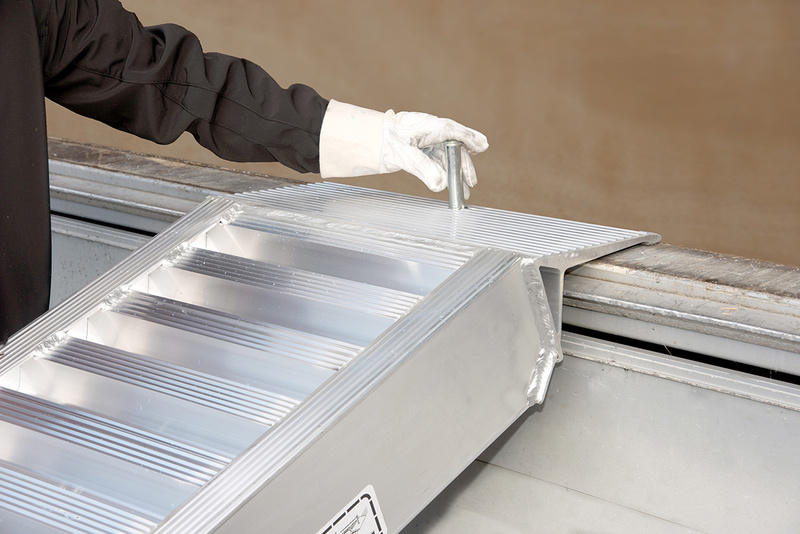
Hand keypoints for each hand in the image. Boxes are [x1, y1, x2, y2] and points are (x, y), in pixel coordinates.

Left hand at [319, 101, 487, 196]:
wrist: (366, 140)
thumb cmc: (384, 140)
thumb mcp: (404, 156)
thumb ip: (424, 169)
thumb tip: (441, 185)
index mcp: (429, 126)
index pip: (454, 132)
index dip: (471, 138)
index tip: (483, 146)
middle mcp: (430, 132)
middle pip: (453, 148)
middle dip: (464, 166)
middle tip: (472, 183)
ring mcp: (425, 140)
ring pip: (446, 157)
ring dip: (455, 173)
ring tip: (465, 190)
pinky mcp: (419, 150)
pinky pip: (437, 161)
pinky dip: (444, 173)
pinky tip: (449, 183)